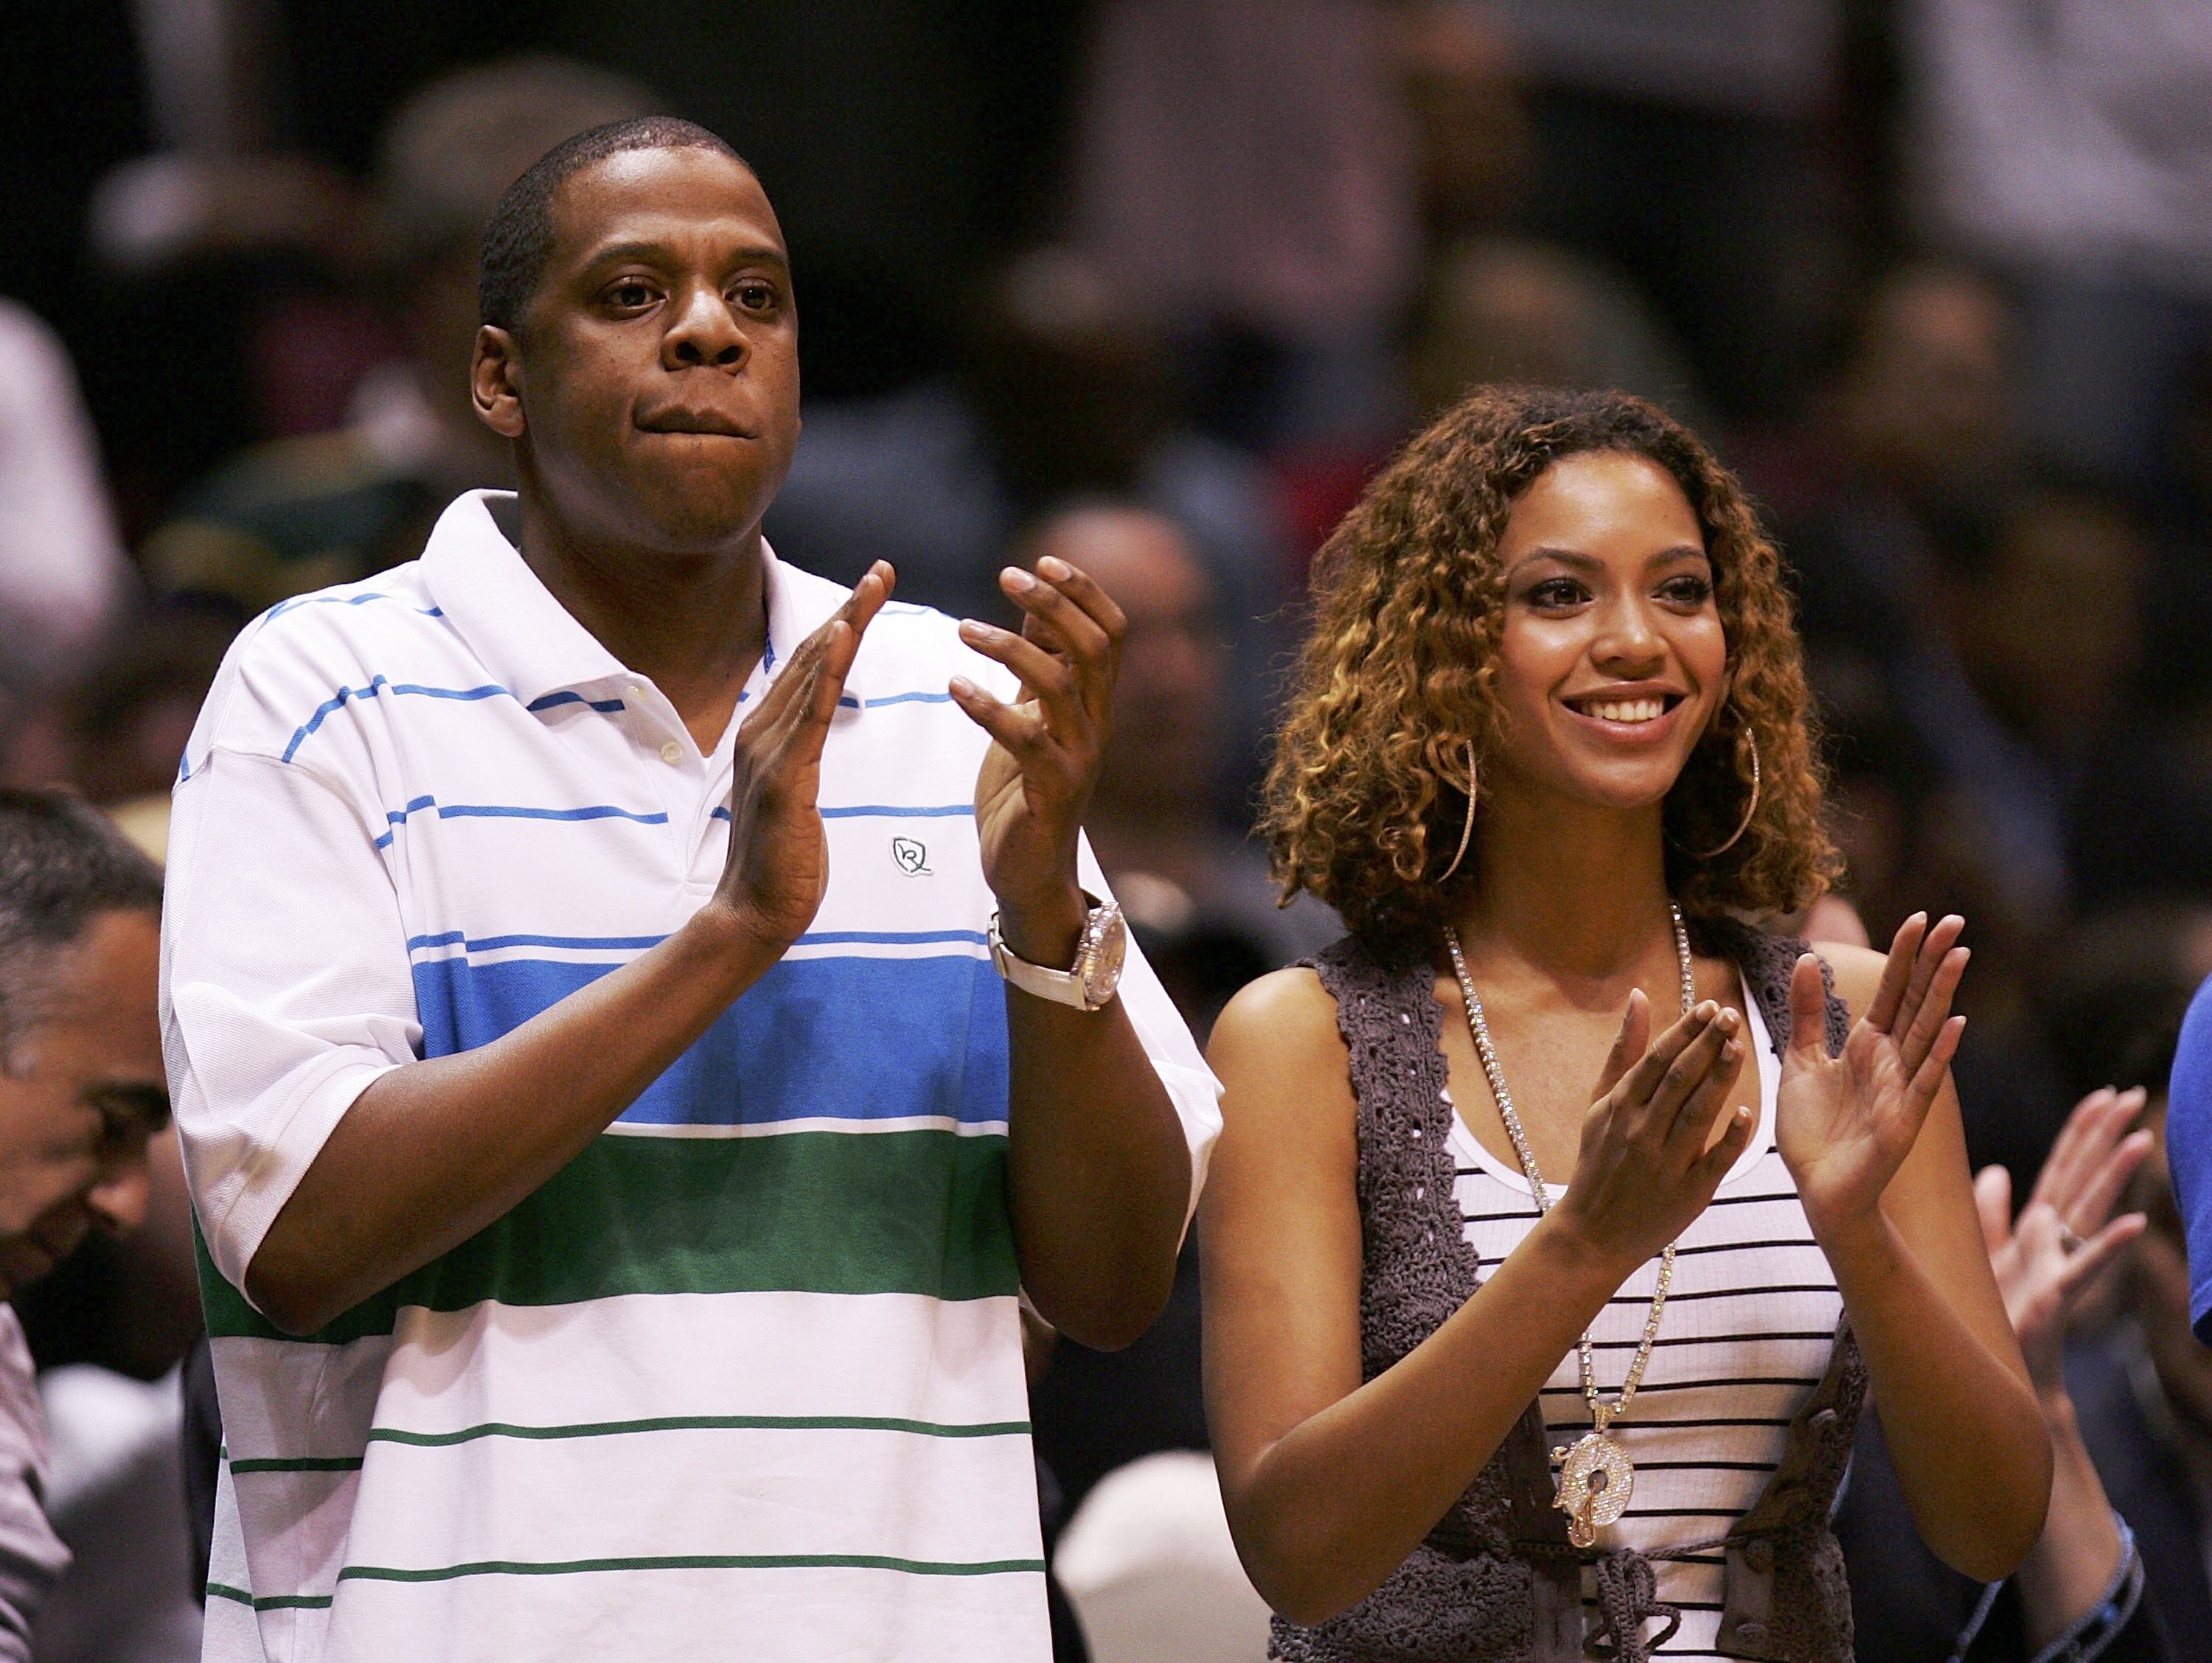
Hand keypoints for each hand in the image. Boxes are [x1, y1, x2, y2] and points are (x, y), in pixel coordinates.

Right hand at [711, 563, 891, 949]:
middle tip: (881, 569)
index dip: (839, 624)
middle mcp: (760, 732)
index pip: (807, 668)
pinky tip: (846, 636)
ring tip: (874, 586)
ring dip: (845, 625)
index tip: (870, 589)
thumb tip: (808, 734)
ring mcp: (768, 751)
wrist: (755, 915)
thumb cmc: (782, 863)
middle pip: (809, 656)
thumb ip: (799, 758)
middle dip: (848, 609)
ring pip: (811, 673)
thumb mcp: (794, 796)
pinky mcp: (784, 776)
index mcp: (766, 736)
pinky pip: (811, 712)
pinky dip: (828, 670)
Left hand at [949, 556, 1125, 964]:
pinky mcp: (1053, 791)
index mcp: (1094, 702)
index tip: (1038, 561)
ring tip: (964, 629)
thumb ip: (1038, 663)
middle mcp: (1098, 725)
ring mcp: (1079, 759)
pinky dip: (988, 706)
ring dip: (1011, 647)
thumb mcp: (1031, 714)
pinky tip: (954, 685)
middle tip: (1006, 577)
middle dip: (1054, 604)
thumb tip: (1032, 602)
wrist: (1027, 871)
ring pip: (1061, 685)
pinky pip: (1027, 739)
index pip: (1112, 632)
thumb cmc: (1024, 789)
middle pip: (1096, 647)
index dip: (1083, 591)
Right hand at [1551, 992, 1755, 1272]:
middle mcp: (1642, 1130)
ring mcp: (1664, 1163)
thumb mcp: (1600, 1104)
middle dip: (1706, 1044)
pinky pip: (1713, 1161)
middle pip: (1680, 1080)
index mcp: (1621, 1106)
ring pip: (1698, 1113)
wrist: (1592, 1232)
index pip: (1658, 1059)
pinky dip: (1730, 1137)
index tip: (1708, 1007)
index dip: (1684, 1031)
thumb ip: (1624, 1052)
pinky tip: (1748, 1113)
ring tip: (1741, 1047)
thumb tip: (1640, 997)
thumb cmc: (1599, 1160)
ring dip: (1721, 1078)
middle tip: (1731, 1016)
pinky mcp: (1688, 1193)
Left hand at [1776, 914, 1966, 1239]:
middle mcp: (1891, 1059)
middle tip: (1954, 919)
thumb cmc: (1814, 1130)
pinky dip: (1940, 1053)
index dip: (1906, 954)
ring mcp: (1902, 1087)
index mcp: (1867, 1044)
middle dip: (1933, 961)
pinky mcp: (1905, 1119)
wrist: (1818, 1189)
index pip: (1892, 989)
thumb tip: (1808, 957)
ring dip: (1943, 993)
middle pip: (1917, 1000)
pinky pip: (1925, 1081)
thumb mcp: (1800, 1060)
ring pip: (1926, 1031)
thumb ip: (1805, 1012)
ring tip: (1960, 954)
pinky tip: (1956, 1024)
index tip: (1921, 917)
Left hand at [1976, 1087, 2149, 1394]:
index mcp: (2037, 1226)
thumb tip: (1996, 1172)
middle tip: (2134, 1096)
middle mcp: (2053, 1238)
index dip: (2082, 1132)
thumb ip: (1989, 1214)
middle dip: (2106, 1136)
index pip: (2063, 1167)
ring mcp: (2059, 1263)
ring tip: (2142, 1139)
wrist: (1997, 1366)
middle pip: (2082, 1176)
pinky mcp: (2057, 1293)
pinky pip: (2087, 1265)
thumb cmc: (1994, 1313)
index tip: (2104, 1096)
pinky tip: (2137, 1225)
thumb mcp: (1982, 1253)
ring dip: (2115, 1174)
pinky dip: (2110, 1245)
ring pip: (2090, 1209)